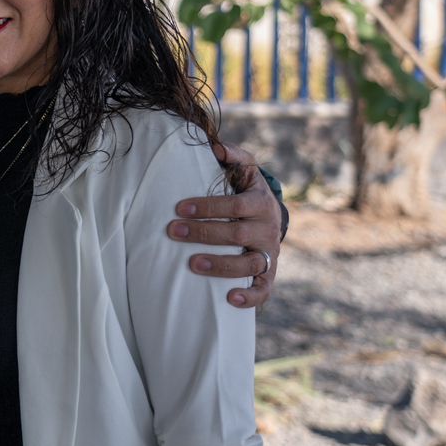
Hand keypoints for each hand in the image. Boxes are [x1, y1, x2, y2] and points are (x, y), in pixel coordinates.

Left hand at [169, 140, 281, 309]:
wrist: (271, 216)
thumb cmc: (248, 191)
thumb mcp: (246, 170)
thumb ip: (233, 156)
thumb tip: (214, 147)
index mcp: (260, 202)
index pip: (235, 205)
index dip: (209, 207)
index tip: (180, 209)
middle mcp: (267, 229)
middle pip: (238, 234)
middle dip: (204, 234)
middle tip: (174, 232)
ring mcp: (269, 253)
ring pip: (250, 263)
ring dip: (221, 265)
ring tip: (192, 265)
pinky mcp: (269, 274)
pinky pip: (264, 289)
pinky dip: (250, 297)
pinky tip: (229, 299)